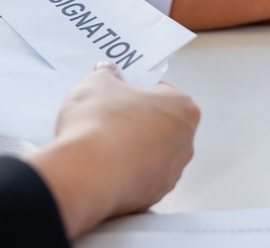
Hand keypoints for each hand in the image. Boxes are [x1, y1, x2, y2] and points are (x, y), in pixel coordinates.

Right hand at [26, 62, 199, 237]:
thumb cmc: (99, 127)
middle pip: (162, 124)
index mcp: (182, 109)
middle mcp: (184, 143)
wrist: (85, 175)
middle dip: (139, 119)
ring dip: (133, 147)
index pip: (165, 92)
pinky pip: (140, 177)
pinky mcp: (152, 196)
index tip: (122, 92)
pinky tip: (103, 165)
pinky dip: (125, 171)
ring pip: (152, 154)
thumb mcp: (97, 83)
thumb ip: (106, 75)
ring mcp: (170, 173)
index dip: (140, 90)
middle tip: (111, 115)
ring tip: (103, 142)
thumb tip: (106, 73)